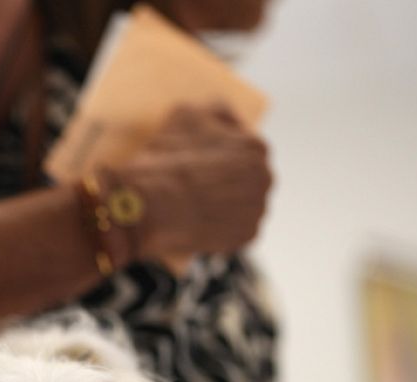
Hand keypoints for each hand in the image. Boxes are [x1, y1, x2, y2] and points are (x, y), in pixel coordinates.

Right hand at [103, 103, 272, 260]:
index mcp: (255, 146)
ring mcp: (257, 209)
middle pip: (247, 177)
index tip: (199, 162)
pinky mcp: (246, 236)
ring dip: (226, 203)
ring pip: (245, 203)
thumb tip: (232, 120)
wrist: (151, 207)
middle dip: (227, 179)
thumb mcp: (187, 113)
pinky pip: (236, 228)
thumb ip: (218, 110)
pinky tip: (199, 221)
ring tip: (195, 204)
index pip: (243, 147)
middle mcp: (265, 178)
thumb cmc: (166, 158)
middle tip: (196, 184)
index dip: (219, 154)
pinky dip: (222, 226)